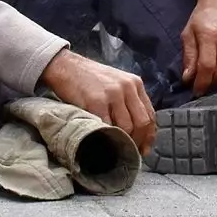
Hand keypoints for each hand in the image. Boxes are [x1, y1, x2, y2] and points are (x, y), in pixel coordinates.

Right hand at [41, 48, 155, 154]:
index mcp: (135, 83)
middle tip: (130, 151)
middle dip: (138, 141)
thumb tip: (138, 130)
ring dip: (123, 141)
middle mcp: (127, 87)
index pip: (150, 115)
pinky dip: (107, 136)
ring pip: (127, 127)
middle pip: (142, 122)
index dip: (148, 136)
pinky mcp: (95, 101)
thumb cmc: (90, 77)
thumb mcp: (116, 82)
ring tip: (115, 147)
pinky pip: (107, 126)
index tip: (143, 148)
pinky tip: (103, 140)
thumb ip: (129, 100)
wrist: (65, 66)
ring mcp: (112, 94)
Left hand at [181, 0, 216, 96]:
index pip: (207, 66)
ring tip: (213, 79)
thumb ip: (188, 56)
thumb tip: (188, 78)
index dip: (202, 82)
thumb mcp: (188, 33)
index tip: (196, 91)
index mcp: (209, 35)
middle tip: (205, 86)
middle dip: (213, 84)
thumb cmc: (202, 18)